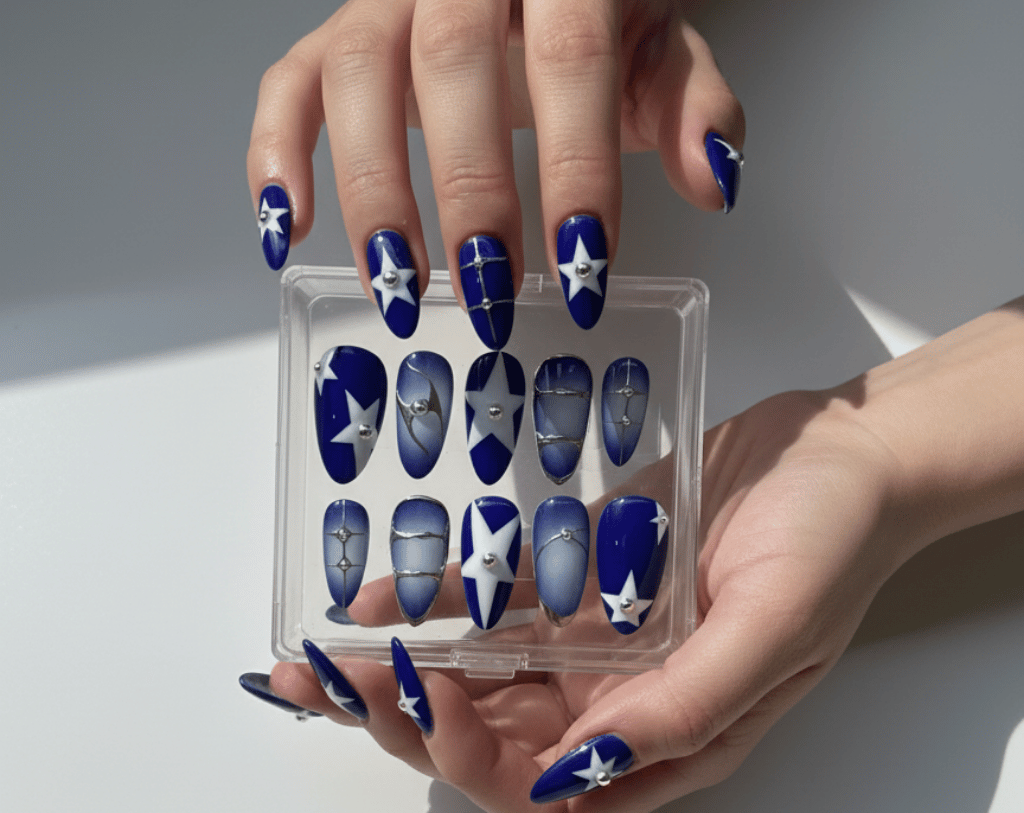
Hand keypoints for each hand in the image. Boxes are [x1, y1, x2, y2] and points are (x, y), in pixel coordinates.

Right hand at [246, 1, 744, 332]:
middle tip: (489, 297)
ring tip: (396, 288)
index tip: (581, 273)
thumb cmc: (597, 20)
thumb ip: (695, 106)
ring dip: (371, 192)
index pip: (572, 60)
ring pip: (357, 75)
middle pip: (454, 63)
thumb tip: (716, 180)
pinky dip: (273, 155)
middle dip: (471, 192)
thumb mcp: (659, 51)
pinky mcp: (335, 36)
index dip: (575, 170)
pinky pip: (287, 84)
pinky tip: (287, 230)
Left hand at [270, 385, 910, 812]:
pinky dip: (433, 605)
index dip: (479, 768)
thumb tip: (581, 764)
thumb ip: (687, 704)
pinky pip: (493, 603)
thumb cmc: (830, 540)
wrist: (839, 451)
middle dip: (409, 723)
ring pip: (478, 677)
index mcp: (666, 735)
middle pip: (492, 741)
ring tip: (320, 657)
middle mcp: (617, 699)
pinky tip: (374, 597)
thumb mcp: (775, 627)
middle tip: (336, 682)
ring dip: (400, 673)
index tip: (436, 703)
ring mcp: (591, 639)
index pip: (550, 794)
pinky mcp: (576, 577)